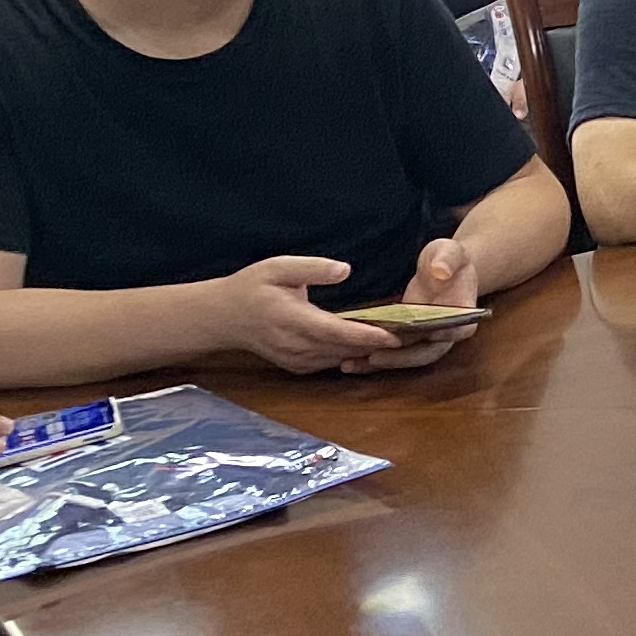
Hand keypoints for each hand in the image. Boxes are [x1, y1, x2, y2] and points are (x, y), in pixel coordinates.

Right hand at [210, 256, 402, 373]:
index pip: (336, 332)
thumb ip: (312, 268)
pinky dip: (351, 356)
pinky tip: (372, 346)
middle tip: (413, 335)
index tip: (396, 335)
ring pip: (341, 360)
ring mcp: (296, 360)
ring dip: (369, 353)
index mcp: (292, 319)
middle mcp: (295, 345)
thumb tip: (345, 269)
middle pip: (344, 349)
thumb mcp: (277, 267)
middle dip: (378, 345)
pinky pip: (331, 364)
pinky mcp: (298, 367)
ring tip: (402, 339)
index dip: (367, 336)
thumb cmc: (252, 287)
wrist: (222, 317)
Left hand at [341, 235, 486, 372]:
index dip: (441, 335)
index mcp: (463, 314)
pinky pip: (390, 351)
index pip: (457, 331)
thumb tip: (440, 271)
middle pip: (427, 352)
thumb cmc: (447, 257)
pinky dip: (370, 359)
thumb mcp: (450, 251)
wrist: (441, 267)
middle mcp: (446, 333)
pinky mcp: (406, 338)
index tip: (421, 335)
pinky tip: (345, 360)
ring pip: (405, 357)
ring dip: (379, 363)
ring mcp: (425, 338)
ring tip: (349, 364)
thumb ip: (447, 259)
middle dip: (401, 357)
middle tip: (375, 357)